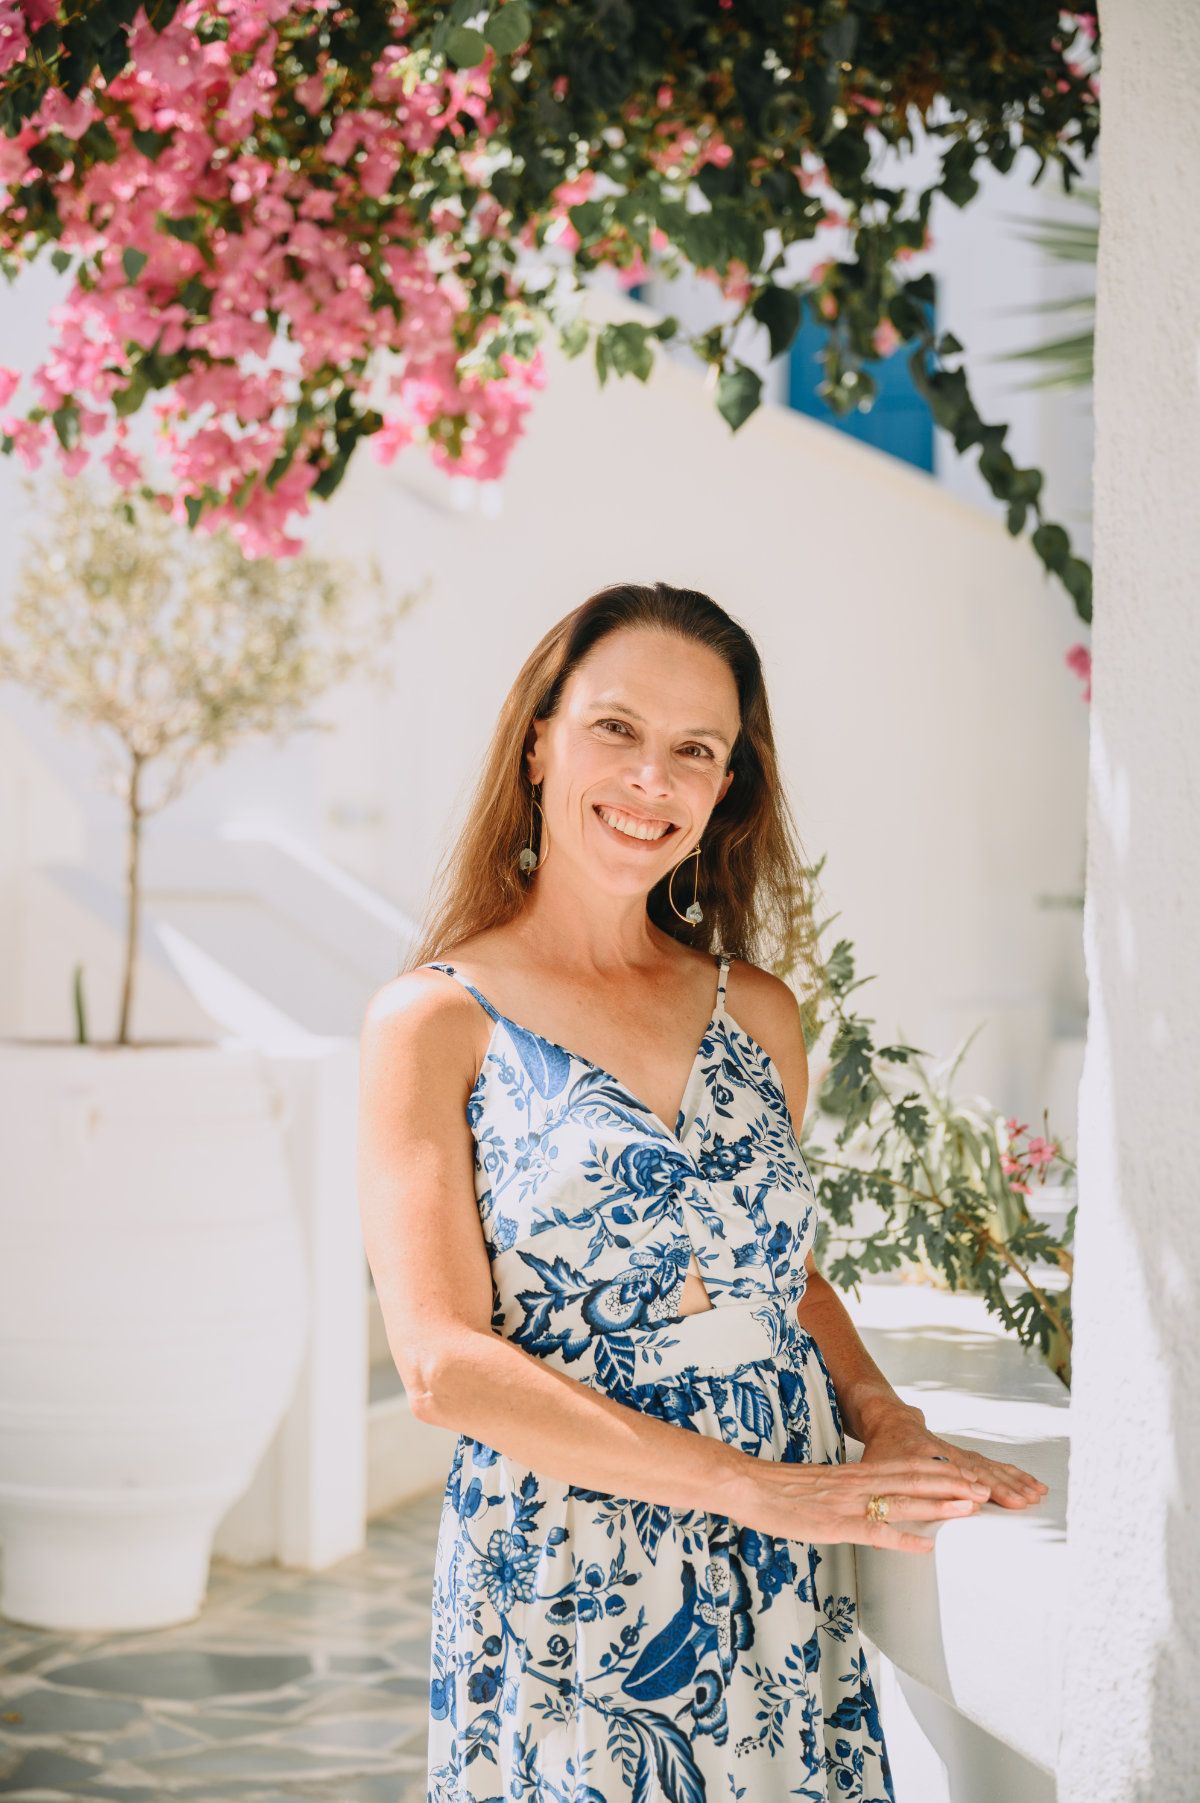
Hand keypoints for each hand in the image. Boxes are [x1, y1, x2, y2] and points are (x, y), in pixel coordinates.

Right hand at [734, 1453, 993, 1555]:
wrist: (748, 1485)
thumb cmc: (781, 1490)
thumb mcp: (823, 1486)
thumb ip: (850, 1491)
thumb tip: (871, 1503)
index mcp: (856, 1472)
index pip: (906, 1467)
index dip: (940, 1470)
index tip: (969, 1473)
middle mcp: (859, 1482)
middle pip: (914, 1479)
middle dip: (951, 1483)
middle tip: (984, 1488)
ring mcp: (849, 1503)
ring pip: (902, 1500)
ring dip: (939, 1504)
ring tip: (970, 1507)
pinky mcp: (836, 1524)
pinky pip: (876, 1531)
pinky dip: (904, 1538)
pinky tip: (928, 1546)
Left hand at [858, 1405, 1048, 1510]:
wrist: (893, 1422)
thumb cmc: (884, 1452)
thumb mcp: (875, 1475)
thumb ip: (879, 1506)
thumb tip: (878, 1539)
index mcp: (921, 1460)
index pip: (944, 1475)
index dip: (961, 1487)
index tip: (980, 1500)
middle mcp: (945, 1456)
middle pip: (975, 1471)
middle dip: (1000, 1487)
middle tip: (1022, 1501)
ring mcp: (958, 1455)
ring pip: (988, 1468)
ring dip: (1013, 1481)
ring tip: (1036, 1494)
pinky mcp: (967, 1457)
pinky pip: (993, 1464)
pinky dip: (1013, 1473)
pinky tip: (1030, 1481)